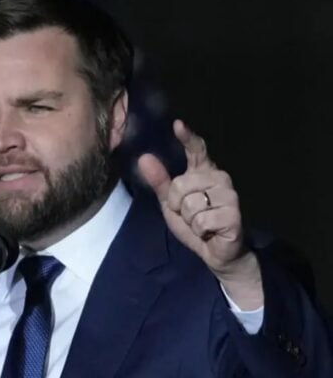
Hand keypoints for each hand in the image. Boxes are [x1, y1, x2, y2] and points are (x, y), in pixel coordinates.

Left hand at [138, 120, 262, 308]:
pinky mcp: (234, 213)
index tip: (178, 124)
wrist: (217, 252)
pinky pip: (201, 220)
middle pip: (180, 184)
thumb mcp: (170, 205)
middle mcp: (219, 178)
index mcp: (203, 172)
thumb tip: (144, 158)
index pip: (196, 150)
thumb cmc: (195, 225)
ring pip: (190, 203)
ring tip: (202, 224)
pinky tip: (210, 232)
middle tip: (190, 216)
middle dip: (177, 205)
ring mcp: (229, 194)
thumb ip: (160, 182)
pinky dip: (199, 230)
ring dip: (189, 220)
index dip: (187, 138)